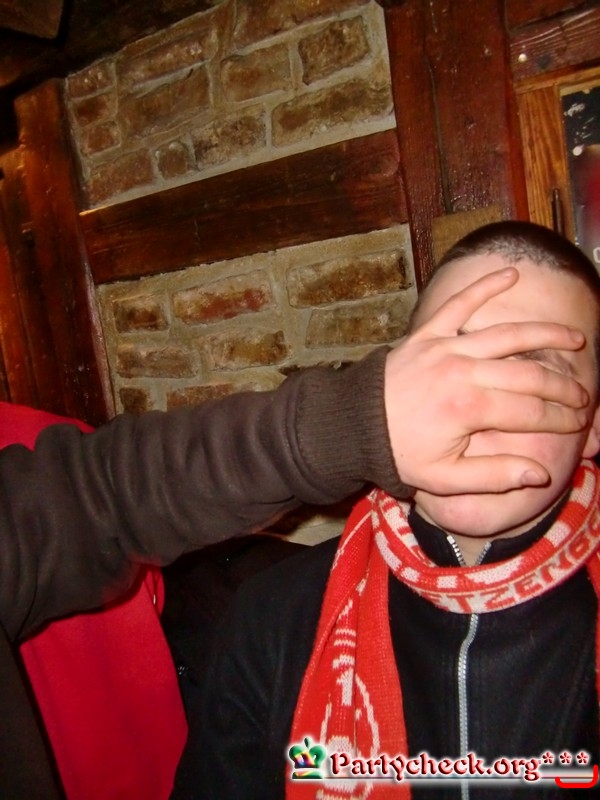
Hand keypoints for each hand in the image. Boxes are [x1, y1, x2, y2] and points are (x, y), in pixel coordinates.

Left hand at [384, 267, 587, 493]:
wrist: (354, 425)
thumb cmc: (399, 452)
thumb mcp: (443, 479)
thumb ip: (493, 476)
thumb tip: (539, 474)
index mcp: (468, 409)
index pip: (531, 412)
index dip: (561, 419)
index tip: (579, 423)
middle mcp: (462, 372)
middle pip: (528, 374)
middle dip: (563, 386)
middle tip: (583, 396)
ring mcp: (446, 347)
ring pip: (507, 335)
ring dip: (545, 335)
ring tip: (575, 340)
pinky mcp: (428, 333)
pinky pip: (460, 304)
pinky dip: (484, 287)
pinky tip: (511, 274)